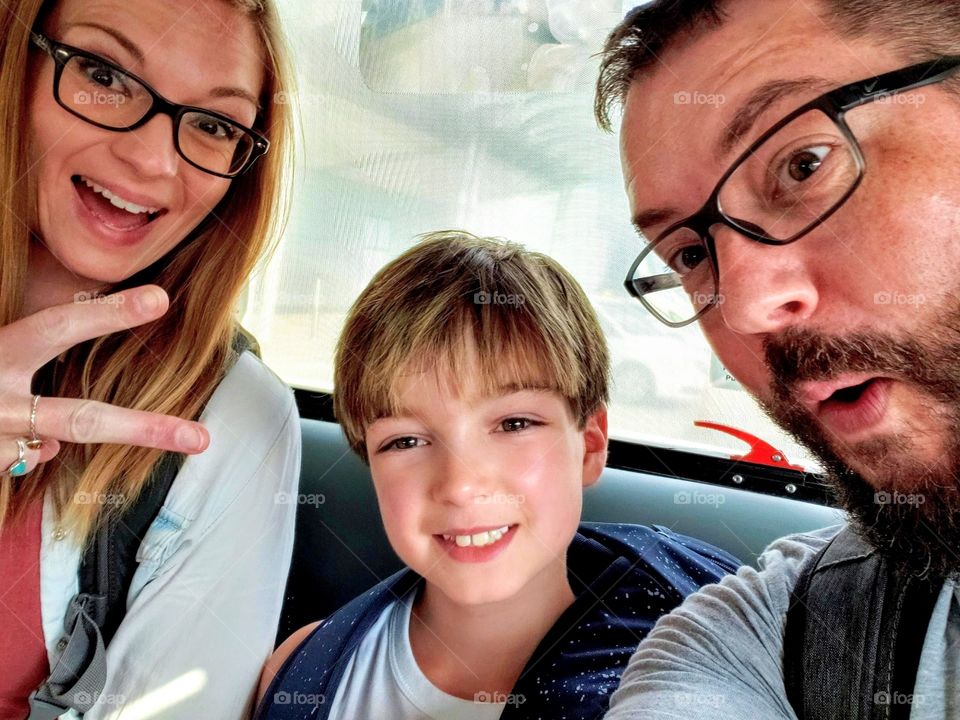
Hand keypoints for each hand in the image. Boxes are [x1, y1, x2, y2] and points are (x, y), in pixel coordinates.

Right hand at [0, 285, 209, 476]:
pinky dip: (18, 449)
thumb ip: (20, 353)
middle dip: (143, 430)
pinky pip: (20, 460)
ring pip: (46, 448)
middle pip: (82, 420)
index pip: (58, 327)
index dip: (108, 314)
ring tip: (45, 426)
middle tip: (198, 439)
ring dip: (48, 441)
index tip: (159, 300)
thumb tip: (66, 403)